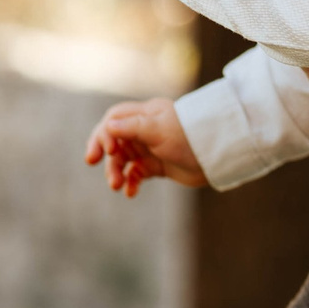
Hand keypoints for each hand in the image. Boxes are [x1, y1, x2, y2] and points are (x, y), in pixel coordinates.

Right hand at [84, 98, 206, 193]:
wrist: (217, 155)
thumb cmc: (189, 136)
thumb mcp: (159, 129)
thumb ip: (132, 127)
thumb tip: (108, 126)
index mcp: (145, 114)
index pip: (114, 120)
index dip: (104, 133)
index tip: (108, 150)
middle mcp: (145, 130)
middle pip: (115, 141)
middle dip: (104, 153)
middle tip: (91, 162)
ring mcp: (150, 148)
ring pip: (123, 160)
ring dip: (116, 172)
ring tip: (116, 186)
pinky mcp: (157, 166)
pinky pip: (136, 174)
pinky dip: (131, 182)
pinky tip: (131, 192)